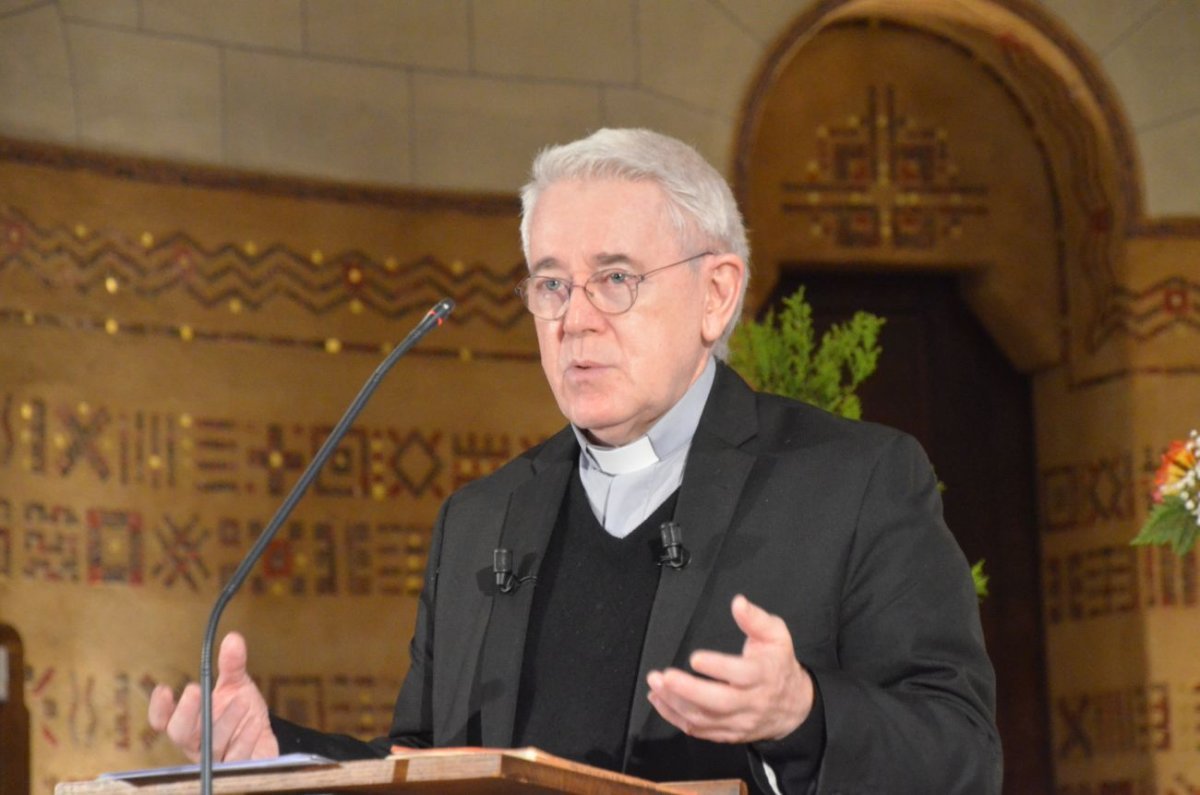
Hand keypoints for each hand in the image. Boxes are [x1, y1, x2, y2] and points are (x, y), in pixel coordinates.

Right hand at [147, 631, 278, 761]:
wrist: (264, 740)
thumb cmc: (242, 714)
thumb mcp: (237, 687)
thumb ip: (232, 666)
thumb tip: (233, 639)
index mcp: (190, 723)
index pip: (164, 721)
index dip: (159, 708)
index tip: (164, 689)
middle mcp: (197, 743)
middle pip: (181, 734)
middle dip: (185, 713)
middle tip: (194, 690)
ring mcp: (215, 759)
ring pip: (211, 746)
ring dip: (224, 722)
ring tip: (240, 701)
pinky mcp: (237, 768)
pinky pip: (237, 758)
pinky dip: (244, 740)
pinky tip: (254, 724)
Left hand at [646, 594, 812, 743]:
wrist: (794, 707)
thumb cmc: (778, 664)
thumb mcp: (776, 636)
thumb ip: (756, 619)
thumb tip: (738, 602)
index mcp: (764, 675)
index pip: (742, 674)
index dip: (718, 667)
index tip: (694, 657)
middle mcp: (752, 702)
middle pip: (720, 702)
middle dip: (688, 690)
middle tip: (664, 676)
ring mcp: (739, 722)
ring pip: (705, 719)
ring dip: (675, 703)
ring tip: (655, 685)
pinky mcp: (727, 734)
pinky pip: (699, 731)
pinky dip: (675, 717)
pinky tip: (659, 700)